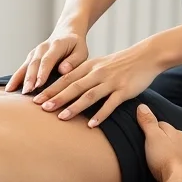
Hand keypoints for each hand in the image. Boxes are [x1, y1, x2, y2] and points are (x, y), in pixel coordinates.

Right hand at [6, 25, 88, 93]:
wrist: (66, 32)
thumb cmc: (76, 45)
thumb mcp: (81, 51)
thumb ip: (74, 61)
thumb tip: (63, 70)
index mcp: (56, 45)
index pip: (48, 60)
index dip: (42, 72)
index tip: (39, 85)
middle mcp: (43, 48)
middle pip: (34, 63)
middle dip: (29, 78)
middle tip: (26, 92)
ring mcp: (35, 52)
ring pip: (25, 65)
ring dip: (19, 78)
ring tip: (12, 91)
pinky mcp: (30, 57)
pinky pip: (22, 68)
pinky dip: (15, 78)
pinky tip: (9, 89)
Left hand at [33, 42, 162, 127]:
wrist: (145, 56)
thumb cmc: (120, 63)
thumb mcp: (99, 64)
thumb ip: (83, 74)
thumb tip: (64, 87)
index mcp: (89, 66)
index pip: (66, 78)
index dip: (50, 89)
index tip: (35, 99)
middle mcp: (98, 73)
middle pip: (74, 86)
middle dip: (57, 97)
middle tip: (42, 108)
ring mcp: (111, 82)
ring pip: (90, 95)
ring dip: (75, 106)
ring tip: (62, 117)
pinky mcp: (124, 90)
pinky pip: (111, 104)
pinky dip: (101, 114)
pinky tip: (91, 125)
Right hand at [137, 105, 181, 181]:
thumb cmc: (164, 159)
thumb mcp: (152, 137)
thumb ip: (148, 122)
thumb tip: (142, 105)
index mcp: (179, 134)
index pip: (164, 126)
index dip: (155, 130)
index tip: (148, 135)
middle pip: (178, 138)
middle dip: (170, 141)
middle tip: (159, 149)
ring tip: (173, 159)